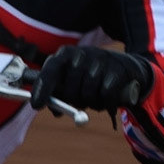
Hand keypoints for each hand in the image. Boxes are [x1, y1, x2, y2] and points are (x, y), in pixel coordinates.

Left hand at [27, 46, 151, 111]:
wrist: (127, 67)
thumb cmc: (92, 77)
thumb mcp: (73, 81)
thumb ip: (60, 94)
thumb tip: (54, 110)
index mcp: (65, 54)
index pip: (50, 71)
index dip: (42, 89)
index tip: (37, 105)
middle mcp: (82, 53)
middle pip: (69, 90)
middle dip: (73, 101)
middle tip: (80, 102)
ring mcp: (101, 60)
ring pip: (87, 95)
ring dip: (91, 103)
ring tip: (96, 97)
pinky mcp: (118, 70)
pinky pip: (106, 96)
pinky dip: (106, 103)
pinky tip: (109, 98)